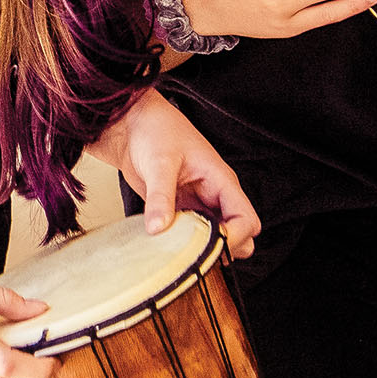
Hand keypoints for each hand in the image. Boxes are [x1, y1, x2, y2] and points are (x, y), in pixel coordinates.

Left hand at [90, 89, 259, 258]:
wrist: (129, 123)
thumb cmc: (154, 128)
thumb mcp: (160, 162)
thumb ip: (160, 197)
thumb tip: (159, 228)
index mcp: (221, 180)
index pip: (246, 219)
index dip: (235, 237)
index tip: (210, 247)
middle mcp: (213, 195)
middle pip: (238, 234)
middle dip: (223, 249)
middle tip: (196, 254)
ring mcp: (196, 204)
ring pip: (215, 238)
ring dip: (202, 249)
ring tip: (180, 252)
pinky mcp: (178, 210)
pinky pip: (190, 235)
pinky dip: (184, 245)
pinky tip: (167, 246)